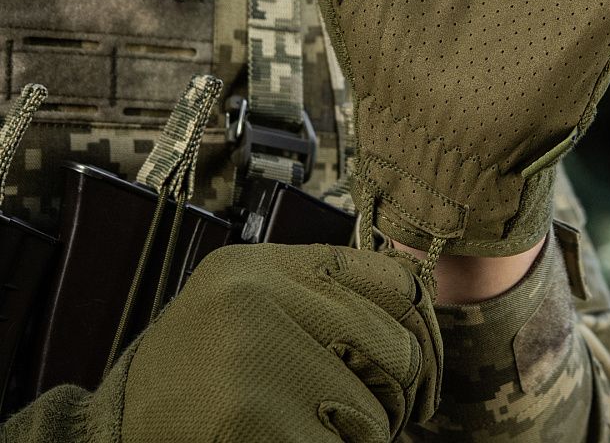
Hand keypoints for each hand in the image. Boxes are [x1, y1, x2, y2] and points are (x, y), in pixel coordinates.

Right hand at [18, 244, 441, 442]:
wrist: (105, 434)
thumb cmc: (195, 373)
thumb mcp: (250, 304)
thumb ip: (319, 296)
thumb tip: (419, 314)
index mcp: (268, 263)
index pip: (396, 280)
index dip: (426, 331)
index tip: (422, 371)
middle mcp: (264, 295)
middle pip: (397, 350)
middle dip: (398, 398)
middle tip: (374, 419)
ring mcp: (257, 354)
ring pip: (376, 414)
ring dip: (362, 441)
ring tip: (317, 434)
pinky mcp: (249, 416)